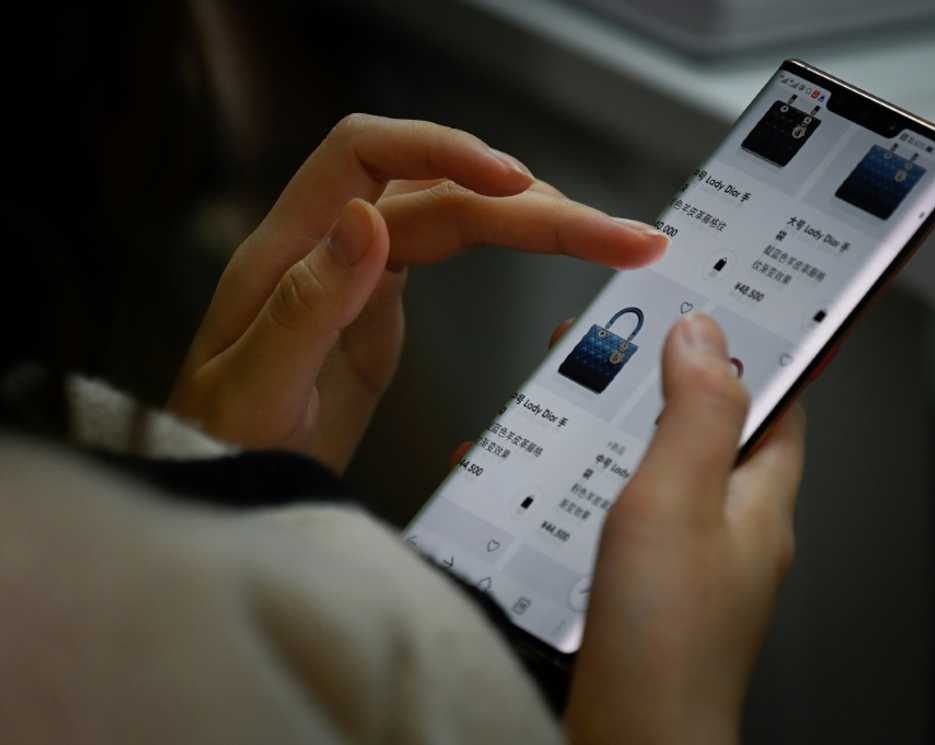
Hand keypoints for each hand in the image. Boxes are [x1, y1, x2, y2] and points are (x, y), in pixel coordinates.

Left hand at [168, 114, 666, 471]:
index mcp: (290, 252)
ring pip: (461, 215)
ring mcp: (362, 270)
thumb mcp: (253, 392)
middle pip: (442, 191)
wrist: (225, 484)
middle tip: (622, 238)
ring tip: (615, 242)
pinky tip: (555, 247)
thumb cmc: (224, 446)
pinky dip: (513, 244)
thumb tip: (366, 221)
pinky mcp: (385, 299)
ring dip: (540, 221)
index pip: (365, 155)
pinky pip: (456, 247)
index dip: (442, 150)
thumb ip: (305, 306)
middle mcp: (332, 245)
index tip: (513, 182)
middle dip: (536, 207)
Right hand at [565, 314, 805, 744]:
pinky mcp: (640, 591)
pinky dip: (580, 491)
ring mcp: (685, 563)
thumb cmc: (667, 637)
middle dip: (661, 384)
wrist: (631, 741)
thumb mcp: (680, 497)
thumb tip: (706, 334)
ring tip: (566, 401)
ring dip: (613, 435)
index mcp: (759, 500)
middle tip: (617, 343)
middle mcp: (730, 530)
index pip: (778, 404)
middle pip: (705, 433)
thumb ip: (695, 412)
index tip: (728, 305)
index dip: (759, 351)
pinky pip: (615, 519)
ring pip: (653, 473)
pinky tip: (537, 485)